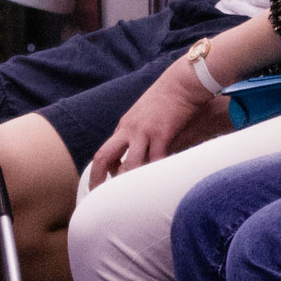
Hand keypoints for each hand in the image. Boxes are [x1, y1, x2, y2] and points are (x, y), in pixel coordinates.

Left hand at [87, 57, 215, 187]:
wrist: (182, 82)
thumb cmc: (168, 99)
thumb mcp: (145, 114)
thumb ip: (140, 132)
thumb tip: (138, 152)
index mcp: (125, 126)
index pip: (105, 152)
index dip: (103, 172)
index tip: (107, 185)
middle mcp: (129, 130)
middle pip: (104, 156)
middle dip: (98, 179)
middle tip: (99, 197)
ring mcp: (144, 132)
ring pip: (130, 164)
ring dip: (130, 182)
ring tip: (133, 198)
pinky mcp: (162, 134)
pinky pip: (156, 160)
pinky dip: (156, 175)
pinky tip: (158, 185)